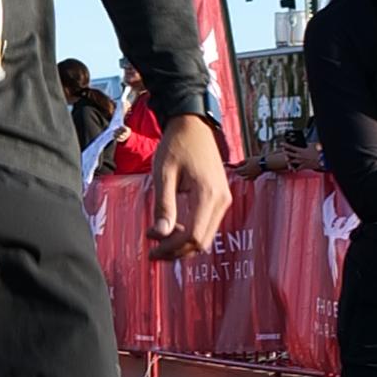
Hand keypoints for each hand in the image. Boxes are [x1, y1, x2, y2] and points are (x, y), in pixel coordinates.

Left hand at [148, 112, 229, 253]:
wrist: (193, 125)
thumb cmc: (176, 145)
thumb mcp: (164, 174)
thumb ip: (164, 205)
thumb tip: (160, 234)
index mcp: (208, 194)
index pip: (193, 236)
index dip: (172, 248)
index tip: (152, 249)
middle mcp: (221, 200)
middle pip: (202, 241)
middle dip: (177, 251)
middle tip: (153, 251)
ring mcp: (224, 199)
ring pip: (206, 236)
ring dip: (183, 244)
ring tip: (159, 241)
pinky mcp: (221, 198)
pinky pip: (207, 225)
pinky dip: (191, 233)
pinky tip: (173, 229)